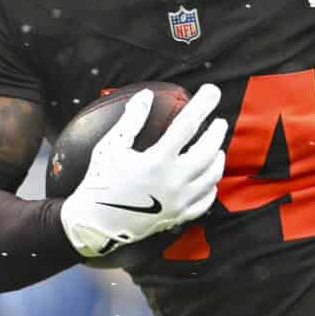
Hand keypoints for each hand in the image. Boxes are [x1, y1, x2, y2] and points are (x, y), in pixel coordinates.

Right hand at [58, 85, 227, 259]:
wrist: (95, 223)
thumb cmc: (100, 182)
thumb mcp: (110, 147)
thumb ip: (131, 120)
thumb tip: (145, 95)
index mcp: (157, 161)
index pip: (188, 125)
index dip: (203, 105)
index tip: (212, 91)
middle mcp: (173, 181)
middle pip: (208, 151)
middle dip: (217, 133)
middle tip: (219, 122)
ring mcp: (179, 201)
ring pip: (212, 175)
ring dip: (217, 157)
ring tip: (216, 147)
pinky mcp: (179, 216)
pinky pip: (205, 200)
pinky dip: (211, 185)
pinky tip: (209, 177)